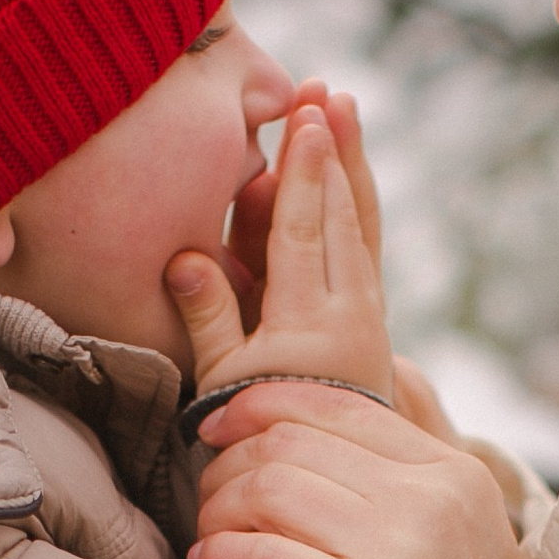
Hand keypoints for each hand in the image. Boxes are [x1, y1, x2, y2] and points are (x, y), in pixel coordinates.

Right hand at [170, 100, 395, 407]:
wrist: (315, 463)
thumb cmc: (252, 419)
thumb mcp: (220, 375)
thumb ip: (207, 314)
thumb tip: (184, 259)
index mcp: (308, 325)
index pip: (303, 234)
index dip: (303, 175)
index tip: (307, 122)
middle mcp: (350, 313)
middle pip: (339, 215)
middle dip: (331, 152)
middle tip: (326, 95)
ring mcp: (369, 313)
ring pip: (361, 223)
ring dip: (350, 164)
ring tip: (345, 109)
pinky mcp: (374, 314)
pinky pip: (367, 242)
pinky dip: (357, 197)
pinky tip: (350, 163)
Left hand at [190, 383, 558, 558]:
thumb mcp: (464, 534)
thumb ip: (407, 478)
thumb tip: (313, 425)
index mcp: (451, 472)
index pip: (337, 404)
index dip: (259, 404)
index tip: (217, 427)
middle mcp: (428, 500)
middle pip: (291, 443)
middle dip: (228, 463)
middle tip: (206, 494)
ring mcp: (401, 553)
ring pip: (270, 490)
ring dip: (218, 508)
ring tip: (208, 533)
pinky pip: (265, 558)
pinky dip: (220, 556)